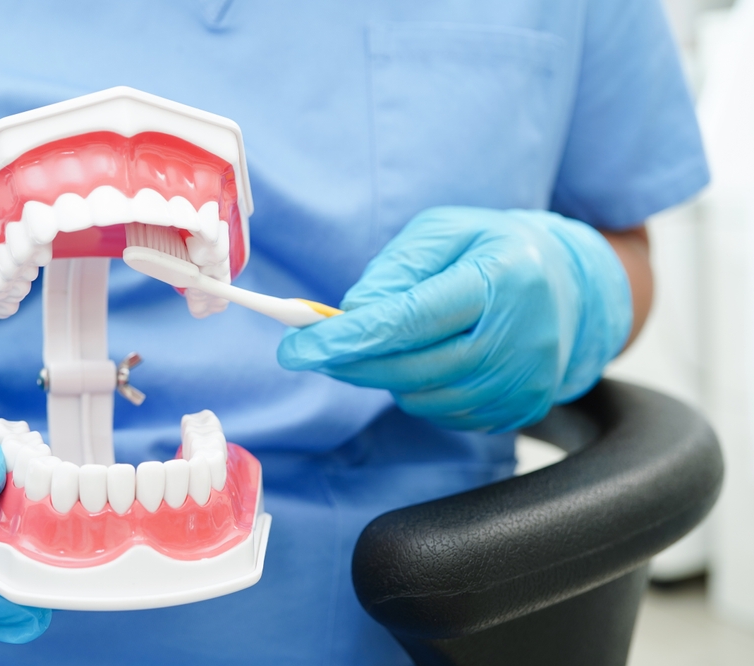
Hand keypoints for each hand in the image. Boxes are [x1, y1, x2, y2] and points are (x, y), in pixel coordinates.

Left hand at [277, 206, 631, 431]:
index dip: (346, 339)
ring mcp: (522, 381)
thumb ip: (397, 268)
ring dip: (382, 373)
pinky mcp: (519, 409)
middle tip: (310, 349)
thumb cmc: (499, 250)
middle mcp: (519, 338)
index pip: (409, 320)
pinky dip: (416, 389)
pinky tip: (423, 359)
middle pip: (409, 367)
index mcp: (502, 279)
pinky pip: (442, 411)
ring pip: (420, 395)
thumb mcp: (447, 231)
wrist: (574, 288)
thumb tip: (352, 314)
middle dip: (348, 361)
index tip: (296, 349)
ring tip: (382, 341)